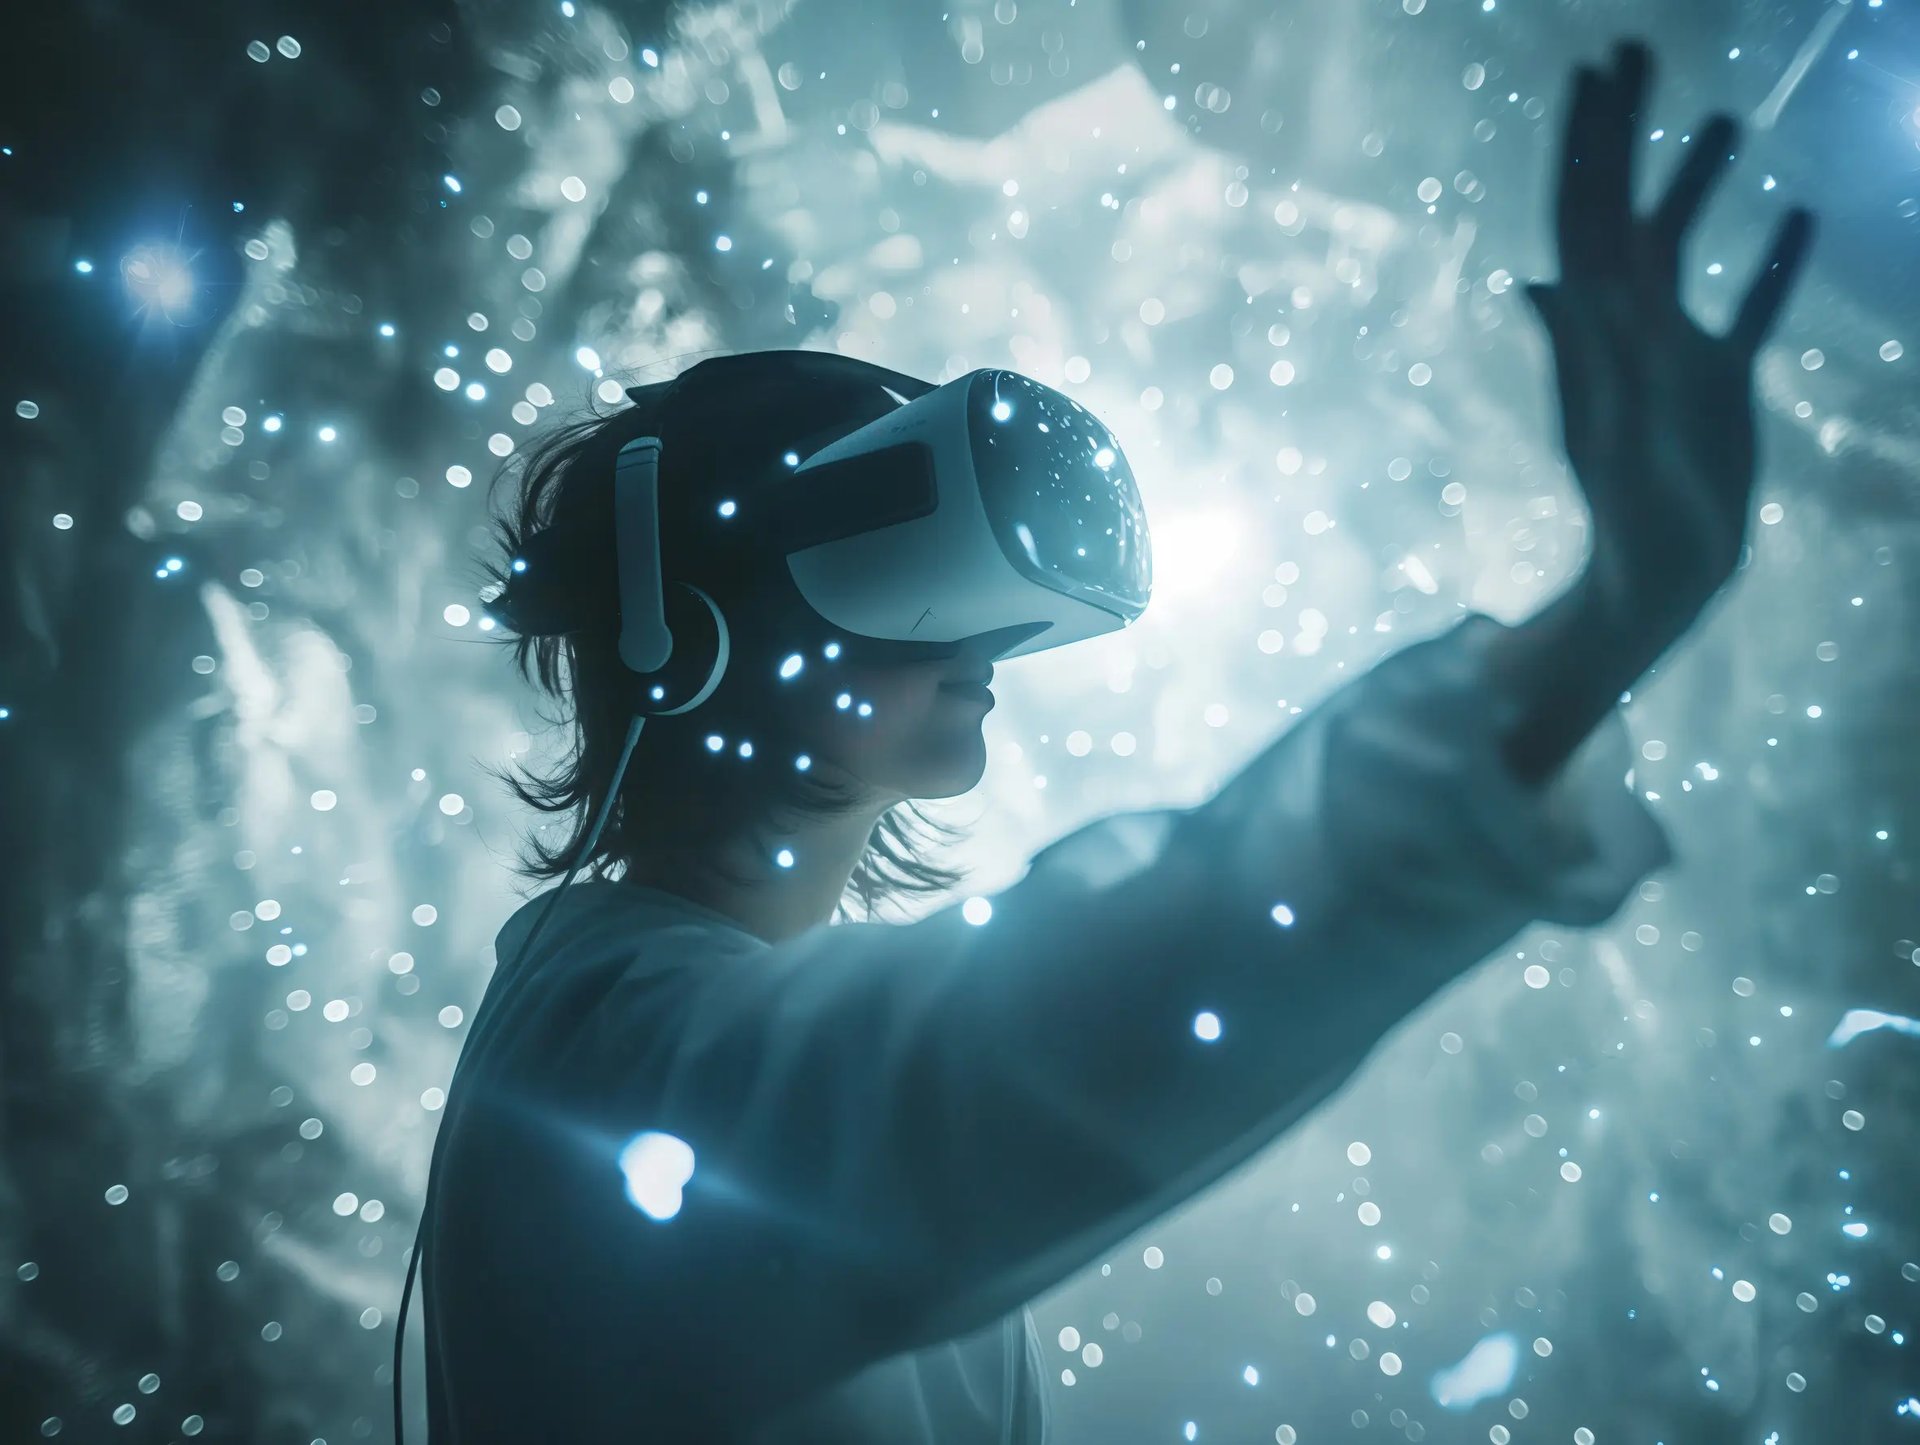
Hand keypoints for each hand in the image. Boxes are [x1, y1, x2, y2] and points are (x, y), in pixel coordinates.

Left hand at [1528, 40, 1814, 628]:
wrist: (1661, 577)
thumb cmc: (1629, 514)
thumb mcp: (1611, 424)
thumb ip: (1587, 350)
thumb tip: (1539, 280)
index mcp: (1597, 326)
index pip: (1582, 213)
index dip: (1586, 142)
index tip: (1594, 70)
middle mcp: (1626, 326)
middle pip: (1619, 208)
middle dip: (1622, 132)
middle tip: (1634, 51)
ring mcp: (1672, 350)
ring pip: (1681, 248)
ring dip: (1696, 183)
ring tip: (1726, 119)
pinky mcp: (1717, 386)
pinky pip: (1745, 313)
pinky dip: (1769, 268)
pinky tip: (1799, 218)